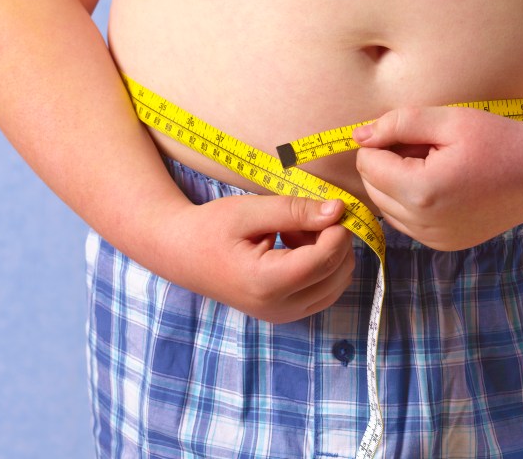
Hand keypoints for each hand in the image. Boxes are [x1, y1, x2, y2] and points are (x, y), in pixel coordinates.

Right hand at [163, 195, 353, 322]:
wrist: (183, 254)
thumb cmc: (212, 227)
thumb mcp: (250, 211)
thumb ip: (295, 211)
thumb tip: (338, 210)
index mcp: (266, 283)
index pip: (324, 260)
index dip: (337, 230)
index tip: (328, 206)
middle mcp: (278, 308)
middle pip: (337, 272)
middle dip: (332, 240)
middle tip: (302, 218)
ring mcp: (284, 315)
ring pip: (337, 282)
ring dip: (329, 253)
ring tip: (294, 232)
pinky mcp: (288, 314)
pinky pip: (326, 290)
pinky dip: (322, 266)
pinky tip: (295, 248)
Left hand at [354, 106, 522, 250]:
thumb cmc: (500, 140)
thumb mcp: (449, 120)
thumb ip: (398, 124)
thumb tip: (358, 137)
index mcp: (422, 191)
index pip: (367, 164)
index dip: (383, 142)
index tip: (414, 134)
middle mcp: (424, 224)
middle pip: (372, 188)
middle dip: (389, 164)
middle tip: (428, 148)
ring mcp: (434, 239)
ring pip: (386, 207)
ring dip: (399, 183)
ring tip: (438, 165)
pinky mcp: (444, 244)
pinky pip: (407, 222)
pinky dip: (413, 201)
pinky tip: (445, 185)